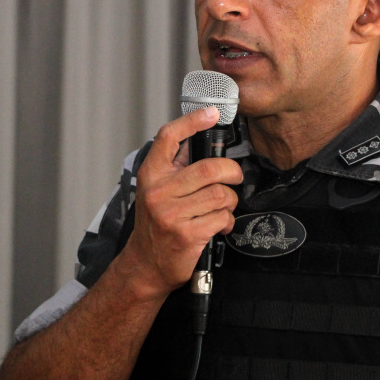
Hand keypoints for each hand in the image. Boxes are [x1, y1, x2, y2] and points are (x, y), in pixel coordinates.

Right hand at [121, 107, 242, 300]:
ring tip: (222, 208)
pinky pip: (222, 218)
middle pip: (210, 168)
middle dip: (232, 172)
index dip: (192, 121)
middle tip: (235, 178)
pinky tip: (218, 226)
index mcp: (151, 174)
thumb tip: (200, 137)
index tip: (211, 113)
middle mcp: (158, 191)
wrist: (145, 265)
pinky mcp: (186, 235)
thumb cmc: (155, 225)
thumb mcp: (156, 190)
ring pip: (221, 195)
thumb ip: (175, 167)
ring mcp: (171, 214)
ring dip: (229, 202)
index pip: (169, 137)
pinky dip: (227, 222)